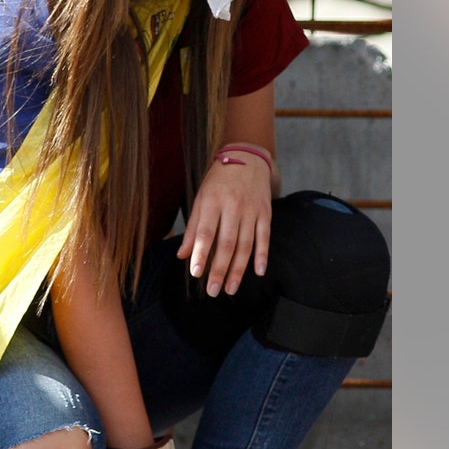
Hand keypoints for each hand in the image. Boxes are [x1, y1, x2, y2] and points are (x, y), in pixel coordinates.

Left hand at [176, 155, 272, 296]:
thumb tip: (182, 255)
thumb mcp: (201, 198)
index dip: (201, 254)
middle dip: (220, 269)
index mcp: (212, 202)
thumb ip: (194, 228)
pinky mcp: (265, 213)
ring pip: (245, 245)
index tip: (196, 273)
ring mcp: (251, 210)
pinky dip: (262, 255)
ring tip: (230, 288)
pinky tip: (258, 272)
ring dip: (238, 269)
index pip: (206, 233)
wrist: (247, 158)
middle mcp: (233, 206)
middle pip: (227, 244)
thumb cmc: (218, 182)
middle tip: (213, 291)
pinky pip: (264, 237)